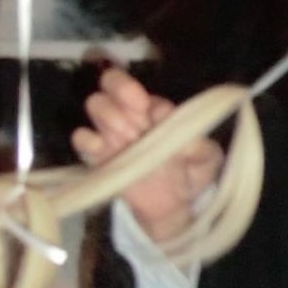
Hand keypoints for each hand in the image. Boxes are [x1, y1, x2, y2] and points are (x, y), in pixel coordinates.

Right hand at [72, 67, 224, 241]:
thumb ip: (198, 145)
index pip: (141, 86)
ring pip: (95, 103)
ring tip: (128, 141)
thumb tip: (178, 133)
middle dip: (122, 93)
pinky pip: (81, 139)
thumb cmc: (190, 173)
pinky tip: (106, 151)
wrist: (173, 207)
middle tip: (138, 118)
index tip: (158, 116)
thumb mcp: (207, 159)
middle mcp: (130, 113)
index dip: (144, 96)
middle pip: (110, 81)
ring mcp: (111, 133)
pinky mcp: (97, 157)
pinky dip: (89, 140)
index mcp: (154, 107)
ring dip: (110, 118)